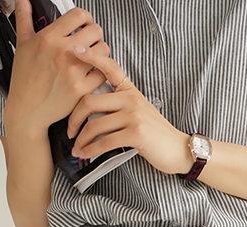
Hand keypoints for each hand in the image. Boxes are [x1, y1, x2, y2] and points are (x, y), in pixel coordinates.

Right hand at [3, 3, 111, 135]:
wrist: (27, 111)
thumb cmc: (24, 80)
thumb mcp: (21, 45)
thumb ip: (24, 18)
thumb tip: (22, 1)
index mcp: (49, 38)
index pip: (79, 15)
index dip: (85, 18)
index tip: (84, 24)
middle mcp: (62, 52)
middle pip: (96, 30)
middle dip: (95, 35)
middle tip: (90, 42)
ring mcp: (73, 71)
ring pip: (103, 51)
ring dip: (101, 53)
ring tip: (92, 58)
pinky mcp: (81, 89)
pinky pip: (103, 73)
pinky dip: (101, 72)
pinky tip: (93, 73)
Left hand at [65, 42, 193, 174]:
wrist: (178, 149)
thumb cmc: (155, 134)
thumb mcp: (139, 111)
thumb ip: (119, 105)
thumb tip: (92, 109)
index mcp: (130, 90)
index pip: (109, 67)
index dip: (91, 57)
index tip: (75, 51)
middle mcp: (131, 99)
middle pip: (90, 102)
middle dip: (73, 119)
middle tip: (69, 131)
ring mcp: (134, 115)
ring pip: (95, 125)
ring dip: (81, 140)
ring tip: (76, 149)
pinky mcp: (136, 134)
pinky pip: (105, 141)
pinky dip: (91, 150)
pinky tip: (86, 155)